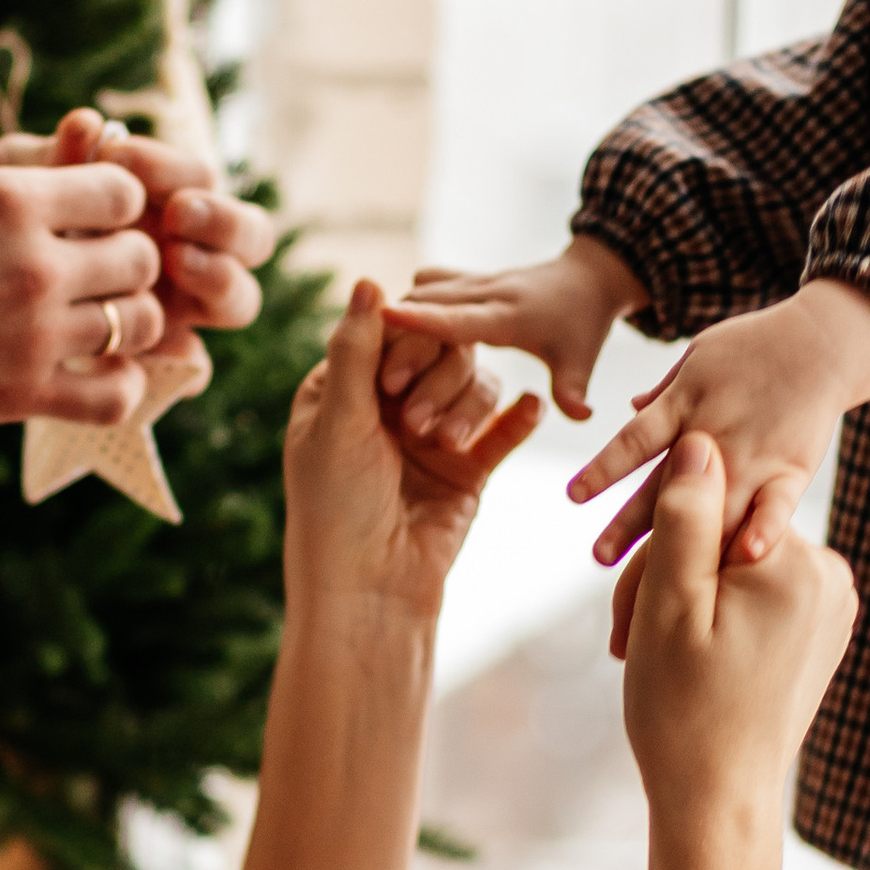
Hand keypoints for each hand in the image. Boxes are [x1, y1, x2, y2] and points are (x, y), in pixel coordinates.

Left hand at [0, 107, 277, 357]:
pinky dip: (187, 357)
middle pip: (247, 237)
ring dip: (219, 276)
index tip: (119, 158)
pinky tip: (159, 345)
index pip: (197, 178)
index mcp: (159, 200)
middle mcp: (182, 252)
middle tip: (178, 213)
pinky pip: (193, 366)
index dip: (171, 168)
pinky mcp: (155, 360)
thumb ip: (50, 162)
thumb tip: (87, 124)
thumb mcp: (8, 189)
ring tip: (178, 262)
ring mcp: (176, 307)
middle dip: (222, 220)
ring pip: (236, 298)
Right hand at [0, 155, 162, 428]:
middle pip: (140, 257)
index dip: (114, 205)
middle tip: (96, 274)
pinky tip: (99, 375)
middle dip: (126, 262)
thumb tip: (52, 169)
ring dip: (128, 320)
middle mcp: (32, 263)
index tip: (91, 220)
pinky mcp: (22, 395)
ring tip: (98, 323)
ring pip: (140, 322)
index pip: (121, 191)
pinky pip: (116, 396)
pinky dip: (122, 387)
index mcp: (7, 199)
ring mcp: (33, 333)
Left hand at [284, 282, 540, 622]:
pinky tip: (533, 406)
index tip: (393, 380)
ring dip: (467, 405)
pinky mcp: (468, 469)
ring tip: (446, 442)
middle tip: (412, 425)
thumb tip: (369, 279)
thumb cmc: (336, 507)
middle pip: (439, 353)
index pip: (387, 335)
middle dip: (435, 379)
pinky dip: (518, 418)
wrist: (370, 591)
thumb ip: (357, 351)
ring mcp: (432, 436)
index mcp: (343, 391)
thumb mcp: (339, 422)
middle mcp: (389, 407)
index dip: (401, 343)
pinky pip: (503, 432)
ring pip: (475, 386)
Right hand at [378, 233, 647, 422]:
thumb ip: (572, 388)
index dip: (421, 320)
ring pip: (422, 292)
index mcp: (509, 315)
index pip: (458, 320)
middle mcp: (485, 293)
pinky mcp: (462, 281)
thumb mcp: (580, 359)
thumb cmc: (582, 325)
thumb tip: (581, 415)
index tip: (383, 316)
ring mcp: (471, 283)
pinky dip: (408, 305)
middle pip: (429, 306)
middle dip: (399, 335)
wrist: (585, 279)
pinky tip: (389, 331)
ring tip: (371, 360)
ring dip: (397, 319)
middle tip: (377, 378)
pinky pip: (426, 287)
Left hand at [571, 279, 869, 567]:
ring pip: (715, 507)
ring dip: (687, 544)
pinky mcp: (791, 469)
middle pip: (665, 487)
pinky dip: (763, 531)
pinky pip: (776, 506)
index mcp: (684, 404)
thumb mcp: (699, 358)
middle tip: (597, 557)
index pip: (634, 442)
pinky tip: (746, 558)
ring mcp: (753, 454)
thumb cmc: (753, 346)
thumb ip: (666, 392)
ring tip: (659, 583)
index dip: (603, 469)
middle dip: (630, 523)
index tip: (573, 496)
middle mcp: (713, 434)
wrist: (823, 340)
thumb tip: (632, 410)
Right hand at [616, 432, 857, 821]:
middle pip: (725, 538)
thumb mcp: (669, 606)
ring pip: (737, 569)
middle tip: (632, 644)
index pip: (710, 511)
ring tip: (663, 661)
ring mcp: (833, 604)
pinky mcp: (824, 630)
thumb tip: (700, 441)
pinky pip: (758, 597)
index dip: (658, 556)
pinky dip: (718, 619)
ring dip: (690, 601)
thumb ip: (684, 518)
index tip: (636, 611)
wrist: (719, 798)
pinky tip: (697, 663)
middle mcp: (830, 574)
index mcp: (795, 562)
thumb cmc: (685, 710)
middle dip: (671, 580)